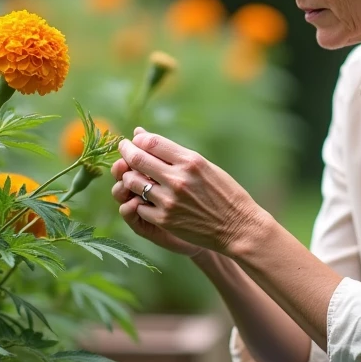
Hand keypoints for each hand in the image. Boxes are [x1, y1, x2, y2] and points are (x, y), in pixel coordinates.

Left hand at [114, 127, 263, 256]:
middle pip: (137, 160)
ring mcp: (169, 201)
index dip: (138, 139)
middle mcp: (178, 179)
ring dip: (129, 177)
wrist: (237, 226)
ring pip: (133, 183)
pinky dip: (139, 201)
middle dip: (126, 152)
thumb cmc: (224, 193)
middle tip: (123, 150)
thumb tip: (144, 134)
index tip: (134, 140)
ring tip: (133, 175)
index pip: (152, 142)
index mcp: (190, 161)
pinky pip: (139, 206)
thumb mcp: (205, 166)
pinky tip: (146, 199)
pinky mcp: (164, 220)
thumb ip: (175, 153)